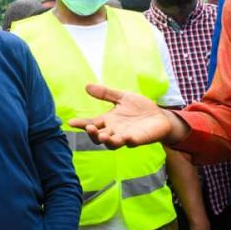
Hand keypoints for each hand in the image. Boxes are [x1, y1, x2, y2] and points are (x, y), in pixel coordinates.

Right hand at [68, 84, 185, 148]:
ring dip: (107, 141)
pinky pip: (131, 143)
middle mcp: (114, 131)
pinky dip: (128, 141)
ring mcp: (126, 136)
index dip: (81, 124)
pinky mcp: (138, 139)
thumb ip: (105, 93)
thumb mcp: (122, 97)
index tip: (71, 122)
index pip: (92, 123)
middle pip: (99, 137)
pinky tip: (126, 137)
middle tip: (90, 128)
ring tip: (103, 136)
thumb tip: (86, 86)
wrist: (160, 116)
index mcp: (109, 120)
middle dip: (93, 134)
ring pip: (112, 143)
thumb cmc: (140, 108)